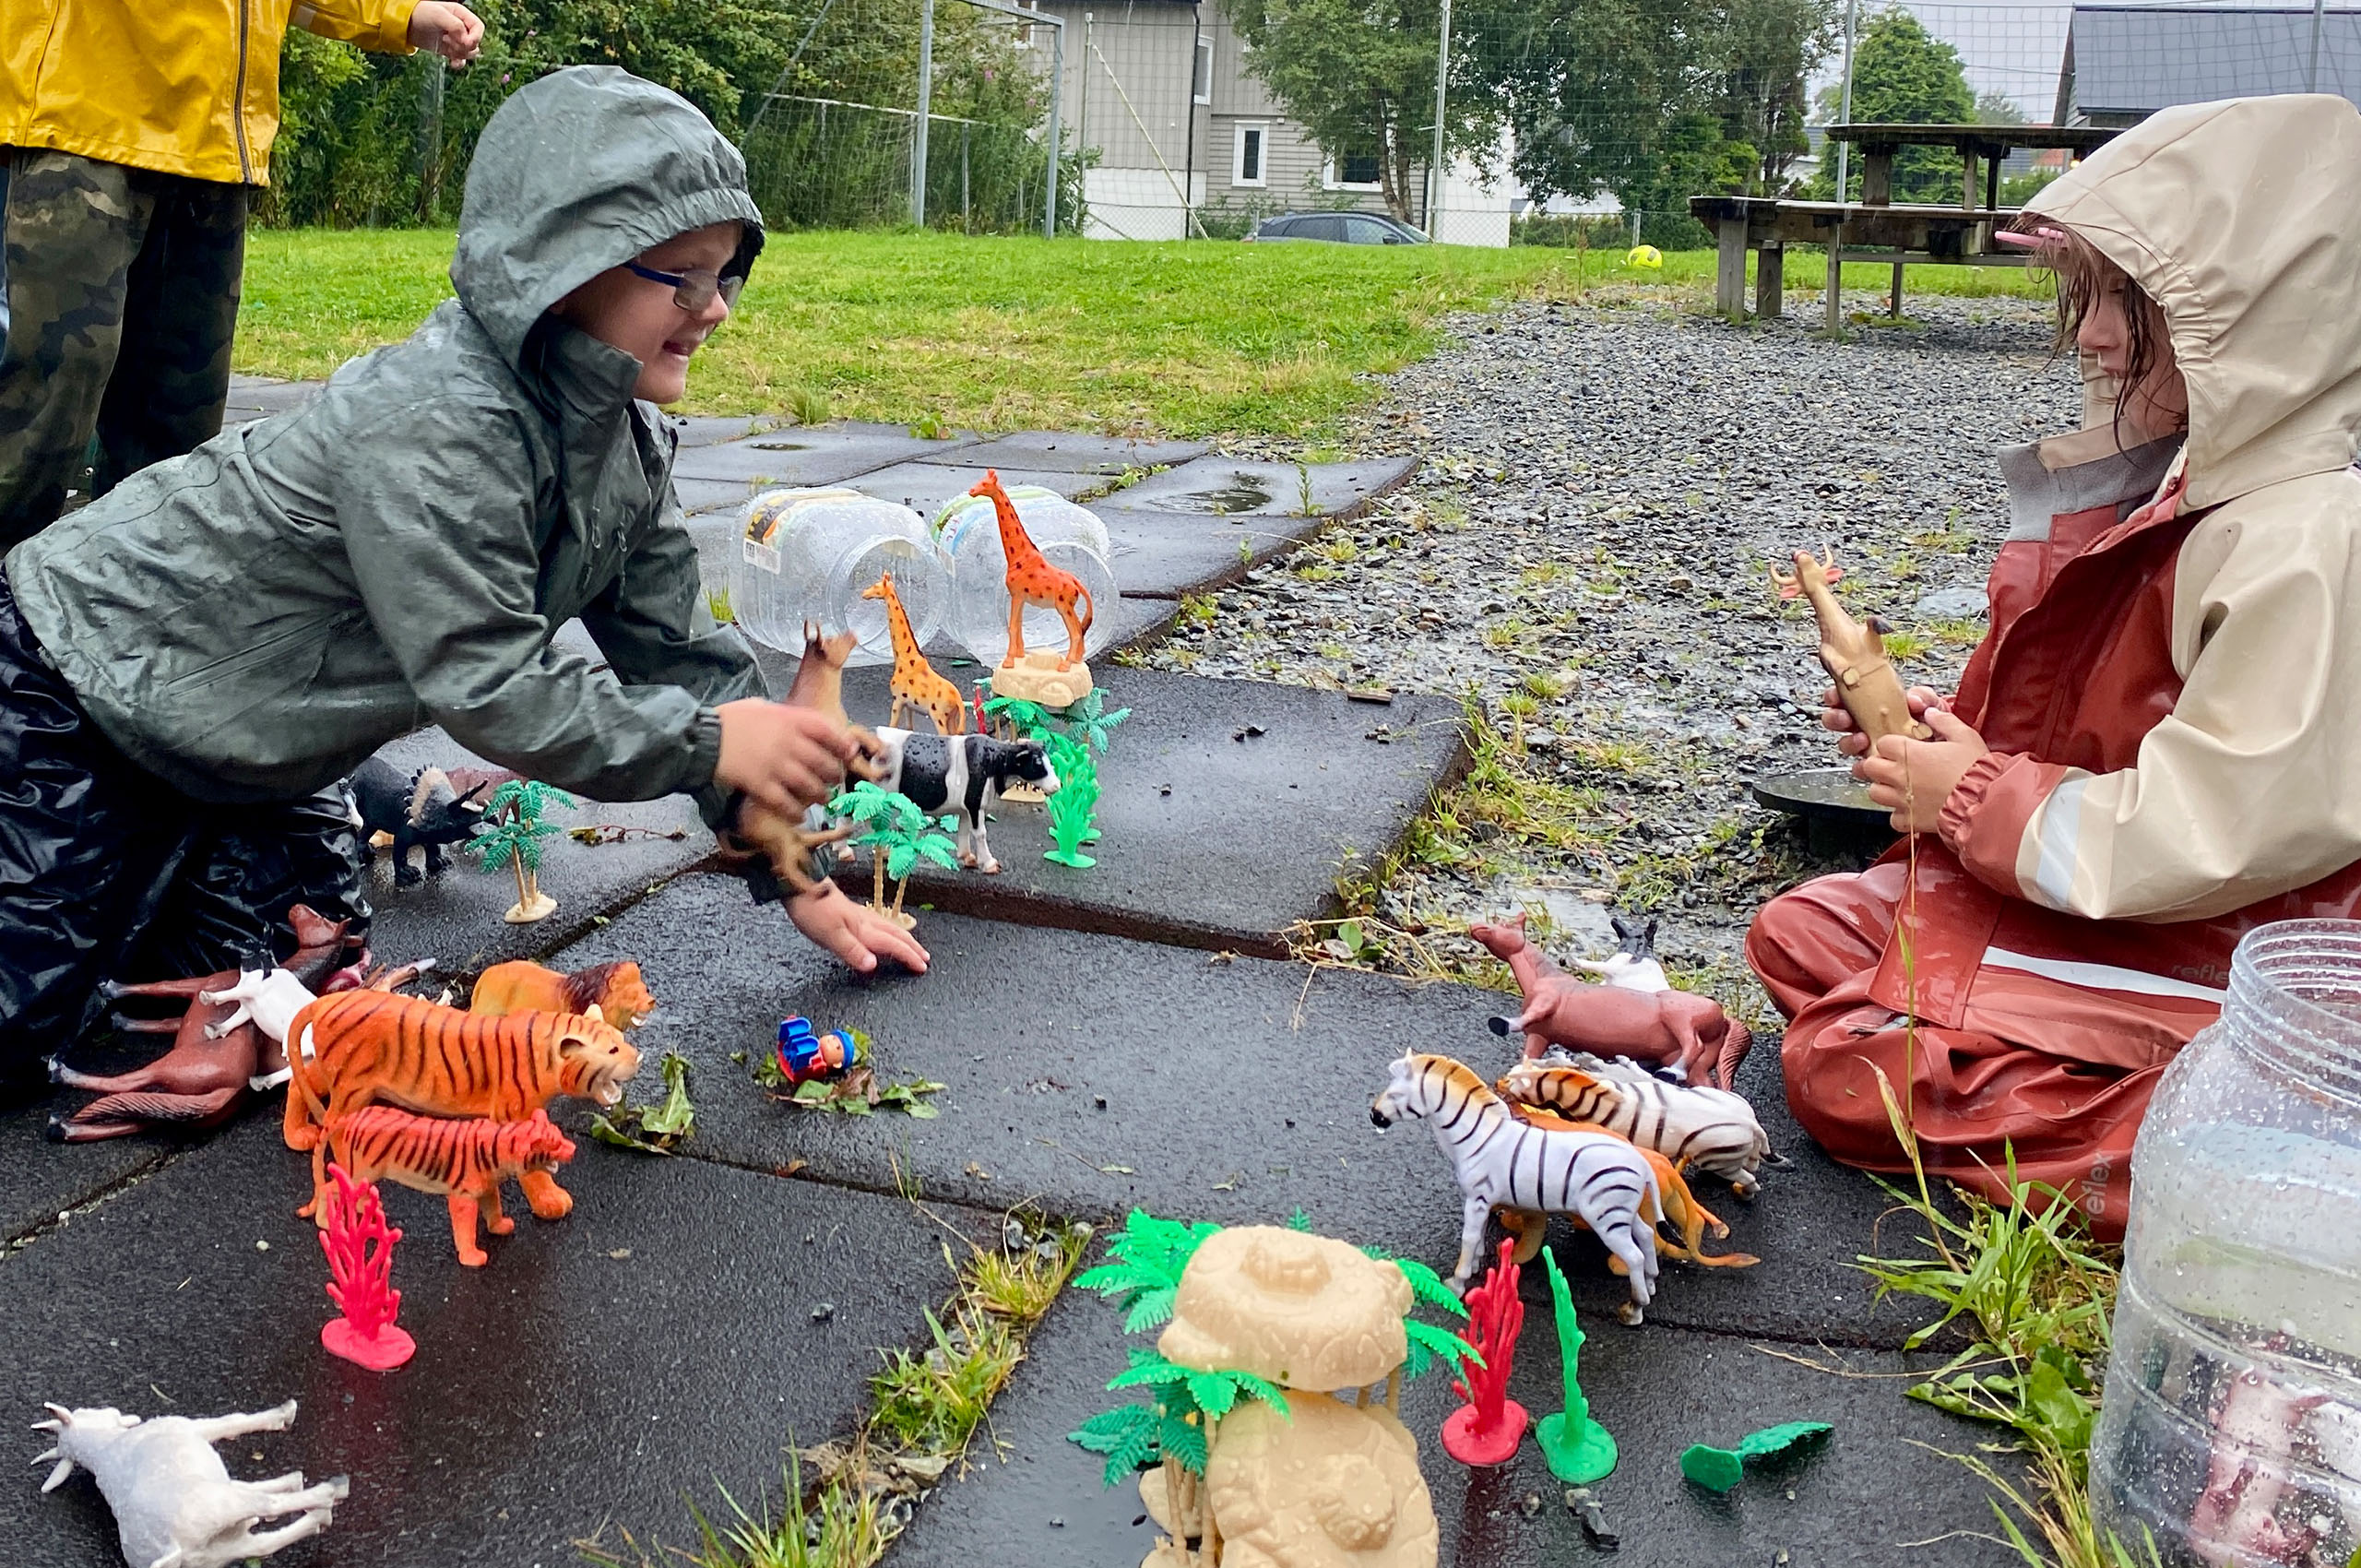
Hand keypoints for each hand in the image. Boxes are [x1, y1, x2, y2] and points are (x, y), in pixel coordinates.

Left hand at [409, 1, 483, 63]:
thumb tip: (466, 41)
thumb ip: (456, 26)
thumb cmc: (421, 14)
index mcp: (461, 15)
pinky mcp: (448, 49)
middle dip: (465, 46)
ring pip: (469, 52)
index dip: (476, 37)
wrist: (405, 25)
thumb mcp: (439, 15)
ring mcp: (454, 39)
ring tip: (448, 48)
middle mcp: (460, 27)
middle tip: (450, 42)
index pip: (478, 27)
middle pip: (475, 42)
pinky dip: (459, 63)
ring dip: (461, 54)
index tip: (466, 43)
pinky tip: (452, 63)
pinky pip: (460, 59)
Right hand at [714, 700, 868, 816]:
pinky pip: (786, 804)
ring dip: (820, 796)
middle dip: (833, 775)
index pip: (828, 731)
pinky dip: (795, 812)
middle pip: (824, 763)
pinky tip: (799, 815)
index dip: (843, 744)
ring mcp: (776, 766)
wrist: (702, 738)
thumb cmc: (729, 720)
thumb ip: (784, 717)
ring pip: (810, 786)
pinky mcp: (761, 786)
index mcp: (789, 720)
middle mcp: (788, 743)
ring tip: (822, 799)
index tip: (849, 752)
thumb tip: (801, 725)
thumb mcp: (761, 707)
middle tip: (834, 779)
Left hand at [787, 881, 929, 974]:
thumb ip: (852, 951)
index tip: (922, 967)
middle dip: (913, 947)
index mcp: (862, 928)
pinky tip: (883, 931)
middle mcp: (864, 921)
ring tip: (912, 946)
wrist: (798, 882)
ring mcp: (857, 914)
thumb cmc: (812, 908)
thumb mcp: (830, 934)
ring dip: (904, 938)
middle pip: (895, 934)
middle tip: (926, 958)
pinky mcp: (849, 911)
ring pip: (888, 927)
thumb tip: (874, 966)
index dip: (908, 956)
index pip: (892, 944)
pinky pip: (878, 924)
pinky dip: (889, 931)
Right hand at [1823, 684, 1942, 757]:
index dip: (1835, 696)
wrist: (1946, 749)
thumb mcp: (1931, 704)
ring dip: (1849, 741)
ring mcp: (1868, 746)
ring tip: (1862, 739)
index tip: (1836, 696)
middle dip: (1836, 719)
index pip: (1845, 697)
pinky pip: (1859, 768)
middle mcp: (1866, 725)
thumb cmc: (1934, 724)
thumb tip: (1913, 699)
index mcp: (1872, 705)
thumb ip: (1923, 697)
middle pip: (1837, 721)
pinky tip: (1870, 760)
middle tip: (1846, 718)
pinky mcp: (1875, 766)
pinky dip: (1861, 766)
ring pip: (1845, 744)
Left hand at [1856, 709, 1988, 831]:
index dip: (1890, 744)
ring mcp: (1902, 799)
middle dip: (1877, 764)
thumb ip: (1944, 721)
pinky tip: (1910, 808)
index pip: (1882, 743)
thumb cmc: (1976, 769)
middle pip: (1869, 766)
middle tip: (1891, 765)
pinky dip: (1899, 814)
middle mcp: (1900, 776)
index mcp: (1910, 753)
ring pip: (1875, 792)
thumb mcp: (1964, 735)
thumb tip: (1930, 713)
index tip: (1899, 747)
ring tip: (1898, 786)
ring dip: (1883, 788)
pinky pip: (1893, 818)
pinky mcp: (1910, 820)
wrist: (1984, 802)